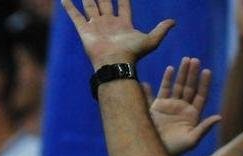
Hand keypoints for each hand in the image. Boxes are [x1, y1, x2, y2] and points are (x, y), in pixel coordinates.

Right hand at [60, 0, 174, 68]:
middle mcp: (108, 23)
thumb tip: (173, 22)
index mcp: (123, 23)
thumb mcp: (151, 40)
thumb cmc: (133, 54)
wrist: (116, 62)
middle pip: (105, 3)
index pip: (123, 4)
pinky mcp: (85, 31)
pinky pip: (75, 16)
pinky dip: (69, 7)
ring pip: (90, 6)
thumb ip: (161, 29)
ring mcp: (96, 26)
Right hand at [146, 57, 220, 155]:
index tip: (207, 71)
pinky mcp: (155, 108)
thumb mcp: (192, 140)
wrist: (154, 152)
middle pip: (189, 87)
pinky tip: (166, 71)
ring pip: (176, 86)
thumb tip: (219, 117)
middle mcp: (182, 108)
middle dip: (192, 73)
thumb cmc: (175, 149)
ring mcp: (168, 106)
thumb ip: (204, 128)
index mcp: (192, 114)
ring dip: (180, 73)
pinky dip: (161, 82)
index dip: (204, 83)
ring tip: (185, 60)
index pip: (201, 95)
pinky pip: (158, 92)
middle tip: (194, 60)